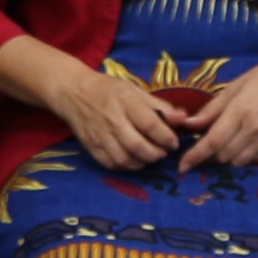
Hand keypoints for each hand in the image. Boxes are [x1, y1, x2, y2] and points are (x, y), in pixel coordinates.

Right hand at [49, 57, 188, 169]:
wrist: (74, 93)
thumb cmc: (110, 90)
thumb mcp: (136, 91)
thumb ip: (159, 106)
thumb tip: (183, 118)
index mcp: (125, 102)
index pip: (149, 124)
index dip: (166, 137)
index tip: (174, 142)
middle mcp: (112, 120)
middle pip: (137, 145)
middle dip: (156, 153)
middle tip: (163, 152)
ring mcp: (100, 135)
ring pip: (124, 159)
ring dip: (142, 162)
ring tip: (150, 156)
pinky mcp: (91, 147)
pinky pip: (111, 164)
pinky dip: (126, 166)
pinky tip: (133, 160)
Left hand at [180, 50, 257, 169]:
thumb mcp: (237, 85)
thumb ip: (213, 108)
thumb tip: (190, 124)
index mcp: (241, 111)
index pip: (212, 141)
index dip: (195, 156)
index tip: (183, 166)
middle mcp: (254, 129)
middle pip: (222, 156)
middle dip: (209, 154)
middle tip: (205, 143)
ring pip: (236, 162)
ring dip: (224, 157)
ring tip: (223, 142)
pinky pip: (252, 160)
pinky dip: (241, 156)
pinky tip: (241, 142)